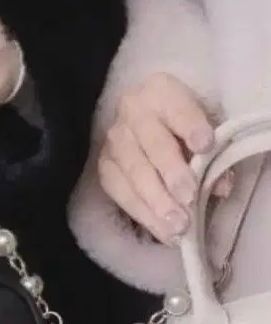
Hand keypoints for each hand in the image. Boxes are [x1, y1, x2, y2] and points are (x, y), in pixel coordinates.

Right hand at [97, 72, 229, 244]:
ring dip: (157, 202)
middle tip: (189, 199)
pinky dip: (143, 214)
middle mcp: (131, 112)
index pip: (177, 109)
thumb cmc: (180, 125)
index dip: (191, 128)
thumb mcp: (201, 127)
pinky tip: (162, 231)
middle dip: (172, 174)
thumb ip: (213, 152)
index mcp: (160, 91)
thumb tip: (220, 186)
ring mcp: (113, 142)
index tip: (205, 146)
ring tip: (177, 227)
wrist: (143, 123)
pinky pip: (121, 193)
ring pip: (134, 173)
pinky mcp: (104, 168)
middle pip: (152, 145)